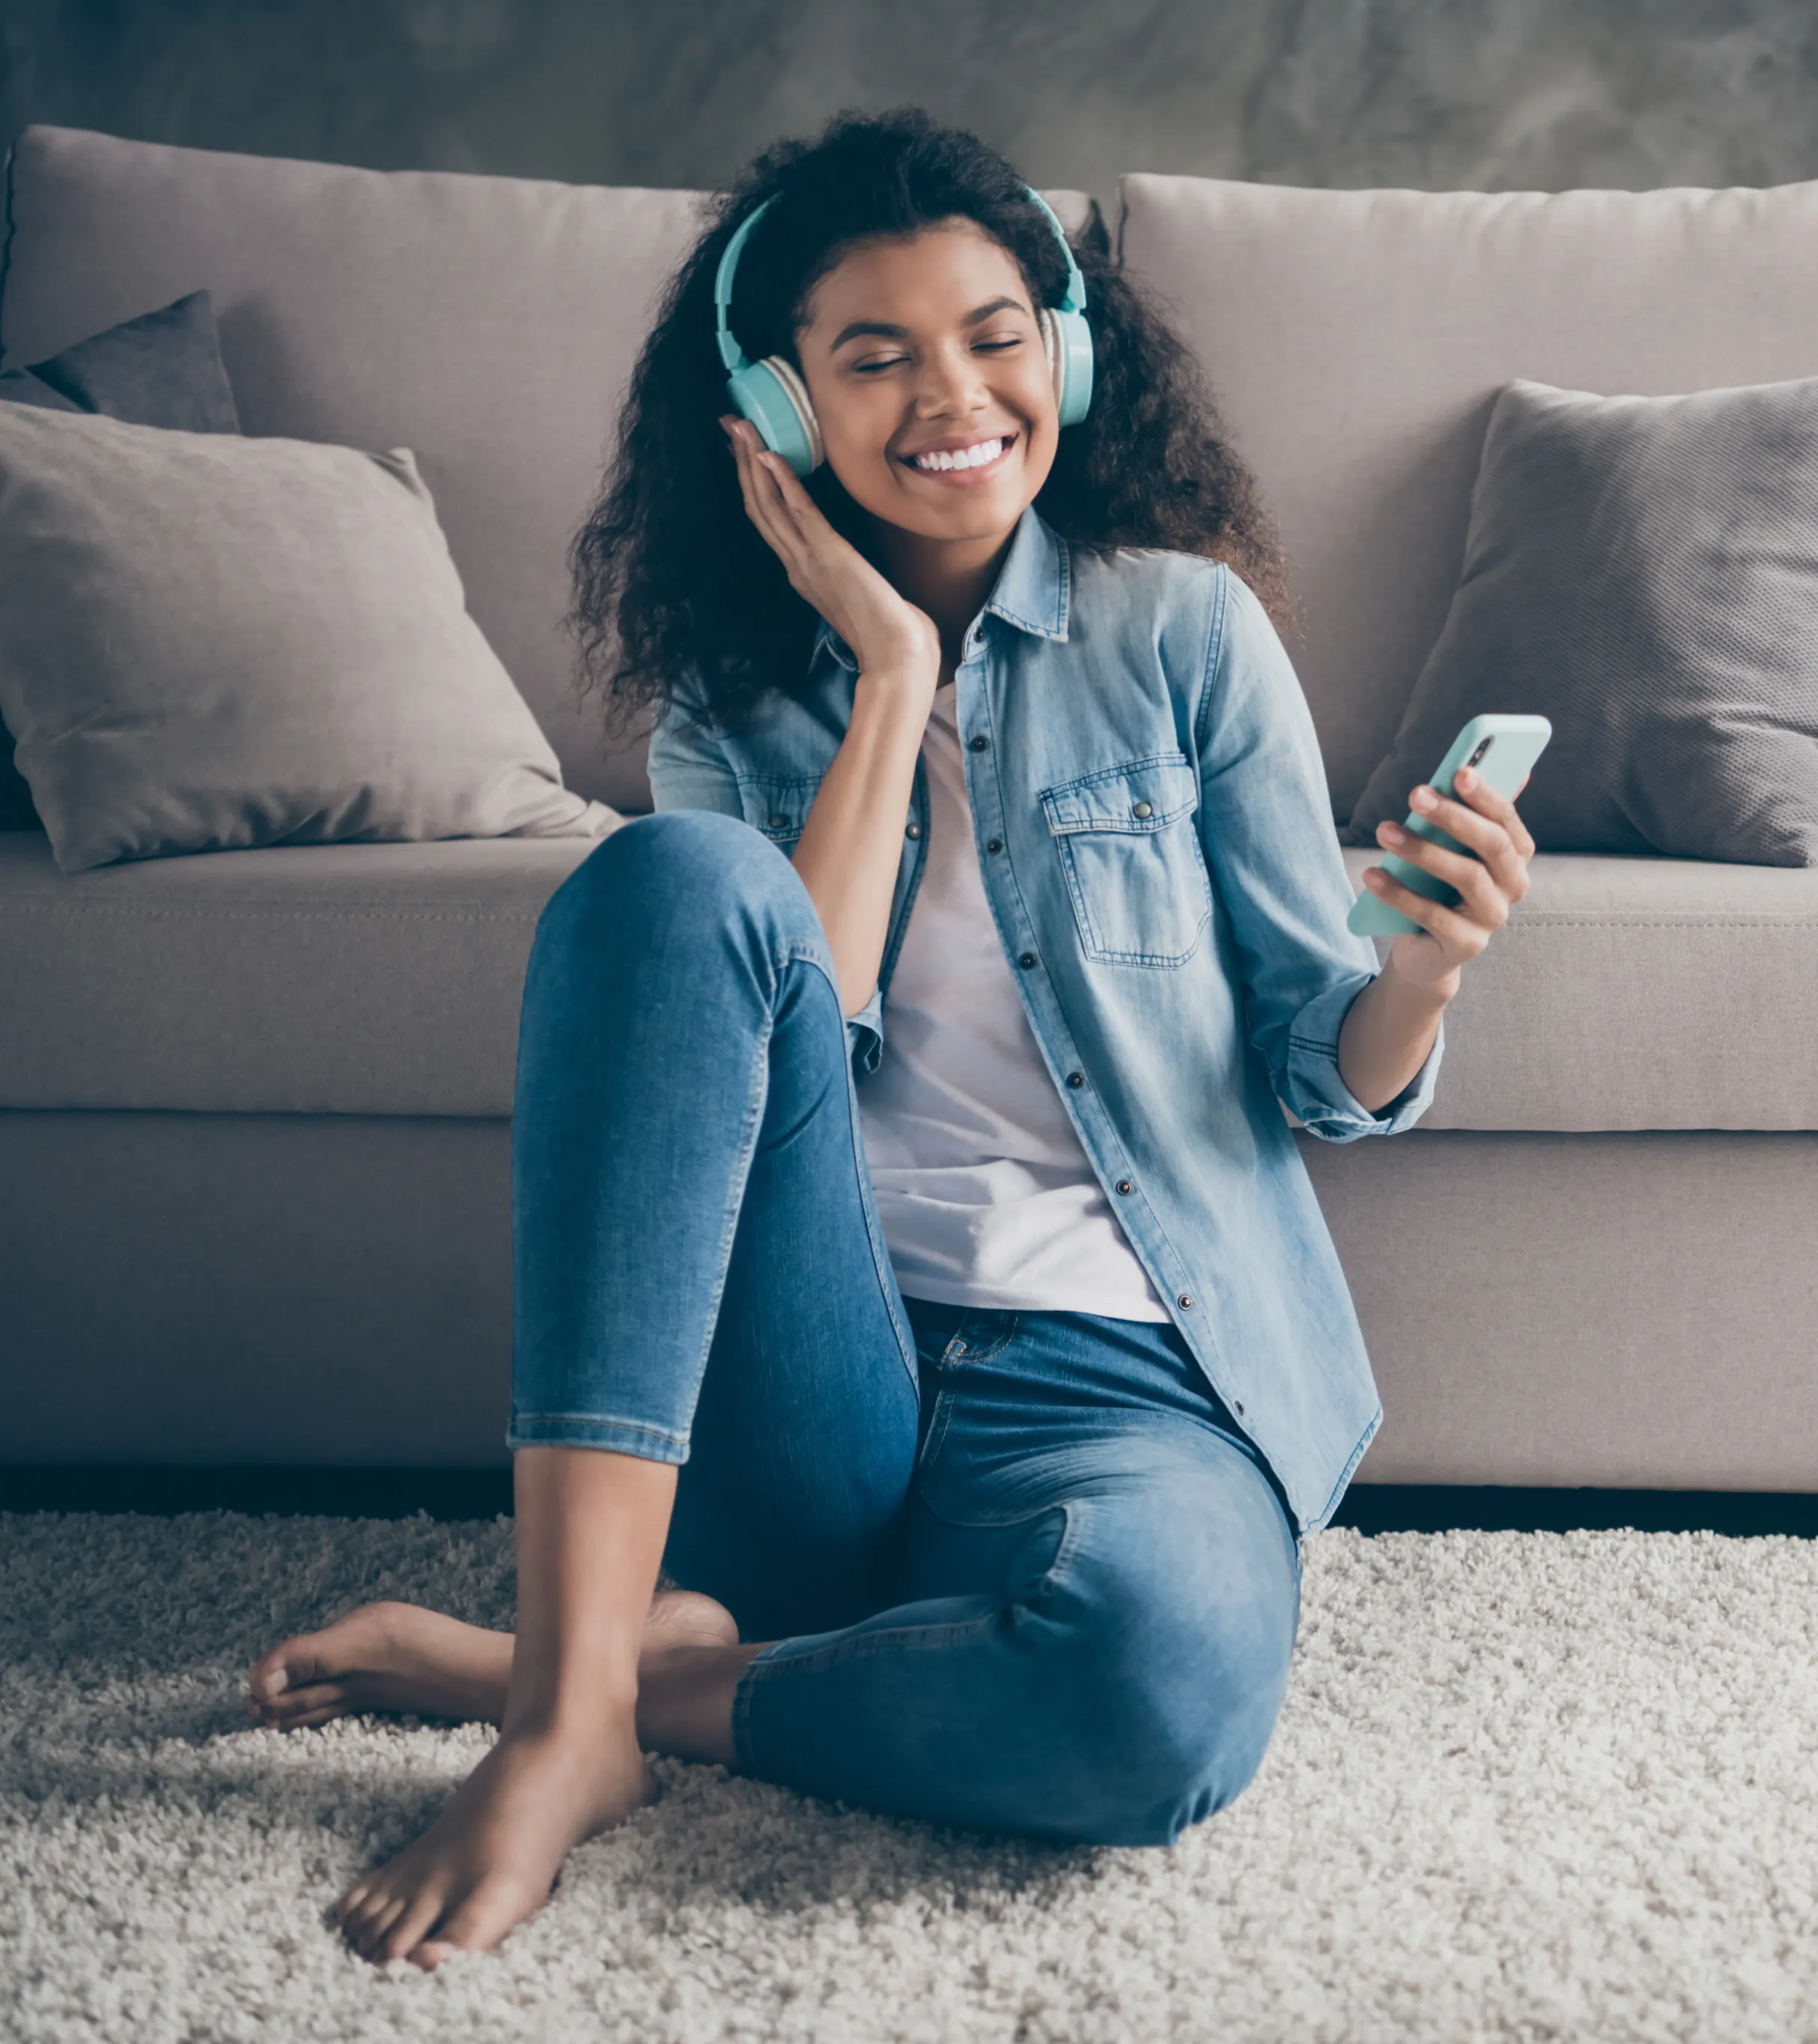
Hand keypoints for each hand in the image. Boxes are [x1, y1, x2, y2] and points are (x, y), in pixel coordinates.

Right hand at [720, 416, 939, 689]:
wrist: (896, 657)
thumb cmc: (887, 632)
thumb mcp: (857, 593)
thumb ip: (844, 573)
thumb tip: (850, 563)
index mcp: (801, 572)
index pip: (769, 520)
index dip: (752, 484)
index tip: (743, 451)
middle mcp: (796, 564)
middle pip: (758, 506)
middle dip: (741, 462)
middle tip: (728, 424)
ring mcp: (807, 560)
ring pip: (768, 504)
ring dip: (752, 462)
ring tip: (739, 427)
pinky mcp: (828, 555)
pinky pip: (798, 512)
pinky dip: (782, 481)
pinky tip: (769, 455)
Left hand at [1364, 765, 1535, 990]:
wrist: (1425, 950)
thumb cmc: (1437, 888)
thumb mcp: (1447, 851)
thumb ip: (1461, 815)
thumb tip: (1471, 767)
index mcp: (1515, 855)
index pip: (1506, 819)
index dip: (1486, 795)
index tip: (1460, 771)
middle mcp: (1513, 885)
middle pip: (1492, 844)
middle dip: (1454, 817)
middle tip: (1416, 795)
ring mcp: (1493, 917)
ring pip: (1466, 876)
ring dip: (1422, 850)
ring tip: (1384, 833)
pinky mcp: (1468, 945)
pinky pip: (1433, 915)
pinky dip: (1399, 893)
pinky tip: (1372, 876)